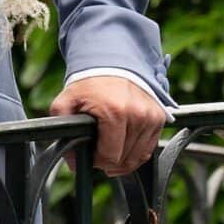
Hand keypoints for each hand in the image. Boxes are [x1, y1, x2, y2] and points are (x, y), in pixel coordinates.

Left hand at [50, 75, 166, 178]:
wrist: (113, 62)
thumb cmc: (90, 84)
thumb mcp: (66, 102)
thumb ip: (63, 129)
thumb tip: (72, 161)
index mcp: (115, 112)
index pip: (110, 157)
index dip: (97, 161)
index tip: (91, 153)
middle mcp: (138, 115)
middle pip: (125, 159)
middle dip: (109, 160)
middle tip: (99, 149)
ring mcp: (152, 116)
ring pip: (138, 157)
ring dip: (123, 157)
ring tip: (111, 146)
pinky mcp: (160, 117)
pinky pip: (149, 148)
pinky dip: (136, 151)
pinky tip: (124, 145)